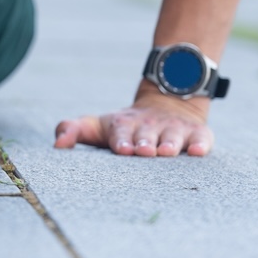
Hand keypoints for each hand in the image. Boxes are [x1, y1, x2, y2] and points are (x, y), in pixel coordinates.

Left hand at [53, 89, 213, 156]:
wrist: (165, 105)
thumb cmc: (124, 128)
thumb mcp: (97, 126)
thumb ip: (73, 130)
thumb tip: (57, 145)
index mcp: (124, 124)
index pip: (121, 131)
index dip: (121, 139)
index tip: (121, 149)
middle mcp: (149, 125)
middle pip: (147, 134)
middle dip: (145, 142)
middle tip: (143, 152)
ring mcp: (173, 128)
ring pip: (172, 135)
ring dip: (170, 143)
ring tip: (167, 152)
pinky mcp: (196, 133)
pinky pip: (201, 138)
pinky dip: (201, 144)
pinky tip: (198, 151)